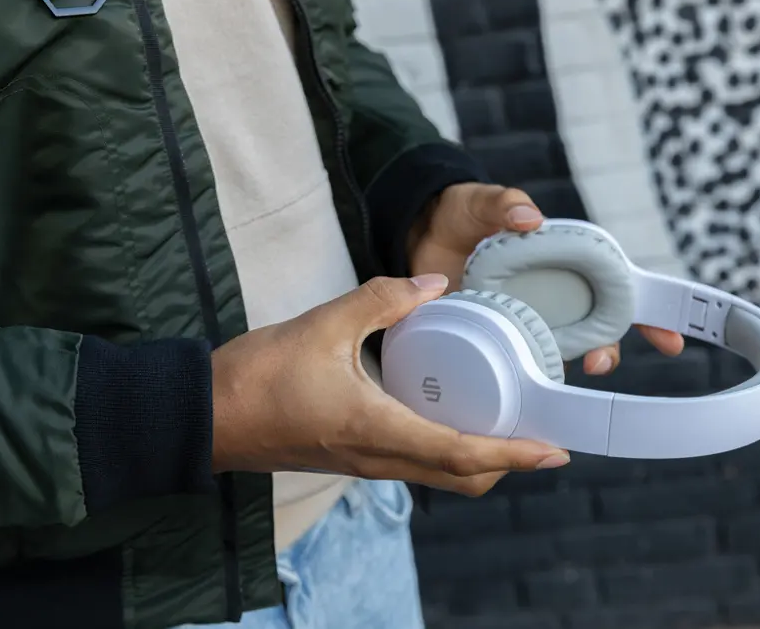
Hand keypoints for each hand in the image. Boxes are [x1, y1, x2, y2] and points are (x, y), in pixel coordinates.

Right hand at [209, 274, 570, 495]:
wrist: (206, 415)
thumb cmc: (257, 376)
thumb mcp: (323, 323)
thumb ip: (383, 298)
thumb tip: (435, 283)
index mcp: (377, 429)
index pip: (461, 453)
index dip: (513, 455)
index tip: (552, 449)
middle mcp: (377, 457)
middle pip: (459, 476)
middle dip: (506, 463)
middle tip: (537, 434)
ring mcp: (364, 462)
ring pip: (437, 473)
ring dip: (477, 458)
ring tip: (505, 422)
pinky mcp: (352, 456)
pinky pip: (413, 463)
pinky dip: (445, 449)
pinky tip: (450, 413)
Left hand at [408, 183, 684, 374]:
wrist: (416, 234)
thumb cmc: (461, 214)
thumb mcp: (481, 201)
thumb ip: (505, 203)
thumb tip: (529, 217)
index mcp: (565, 264)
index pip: (617, 289)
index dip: (649, 315)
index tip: (671, 340)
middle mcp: (552, 297)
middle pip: (596, 332)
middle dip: (608, 352)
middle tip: (598, 363)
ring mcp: (525, 320)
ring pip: (560, 354)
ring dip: (567, 370)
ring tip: (558, 376)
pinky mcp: (494, 337)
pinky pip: (517, 363)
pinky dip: (524, 378)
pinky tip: (521, 389)